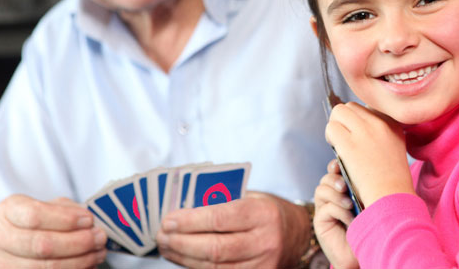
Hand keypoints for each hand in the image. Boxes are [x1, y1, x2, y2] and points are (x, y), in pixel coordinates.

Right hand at [0, 194, 105, 268]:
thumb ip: (69, 210)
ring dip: (79, 260)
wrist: (20, 241)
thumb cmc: (42, 220)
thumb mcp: (53, 206)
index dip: (66, 219)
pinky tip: (89, 264)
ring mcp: (3, 263)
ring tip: (99, 252)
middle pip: (41, 245)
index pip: (35, 215)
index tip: (89, 219)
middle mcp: (0, 238)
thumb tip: (90, 222)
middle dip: (77, 242)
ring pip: (45, 267)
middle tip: (100, 237)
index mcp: (8, 211)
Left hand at [156, 191, 311, 267]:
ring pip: (214, 267)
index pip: (220, 218)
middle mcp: (264, 242)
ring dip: (184, 258)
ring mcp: (261, 265)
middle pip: (214, 248)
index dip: (190, 221)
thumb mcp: (250, 197)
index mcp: (262, 214)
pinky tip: (183, 259)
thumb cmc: (268, 212)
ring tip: (167, 248)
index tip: (169, 219)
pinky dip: (196, 268)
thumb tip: (181, 208)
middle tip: (162, 235)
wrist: (296, 234)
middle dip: (181, 242)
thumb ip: (220, 201)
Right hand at [313, 159, 358, 268]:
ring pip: (321, 190)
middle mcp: (331, 198)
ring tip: (349, 205)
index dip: (335, 165)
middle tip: (344, 186)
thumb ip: (361, 189)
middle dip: (334, 179)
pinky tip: (350, 219)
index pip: (334, 171)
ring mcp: (324, 210)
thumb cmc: (370, 227)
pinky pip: (326, 209)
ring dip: (335, 195)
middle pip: (325, 179)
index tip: (340, 164)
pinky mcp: (320, 223)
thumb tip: (362, 172)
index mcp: (343, 190)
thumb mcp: (368, 203)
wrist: (363, 253)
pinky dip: (339, 211)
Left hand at [326, 102, 413, 206]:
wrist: (391, 197)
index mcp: (393, 122)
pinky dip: (330, 137)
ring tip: (339, 145)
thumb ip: (380, 131)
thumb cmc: (390, 179)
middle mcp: (380, 122)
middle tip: (345, 140)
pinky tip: (337, 150)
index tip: (359, 137)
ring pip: (338, 112)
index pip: (367, 107)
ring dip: (335, 127)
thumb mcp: (394, 146)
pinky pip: (331, 127)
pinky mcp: (350, 144)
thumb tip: (355, 121)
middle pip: (351, 107)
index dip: (358, 122)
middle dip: (344, 121)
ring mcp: (365, 131)